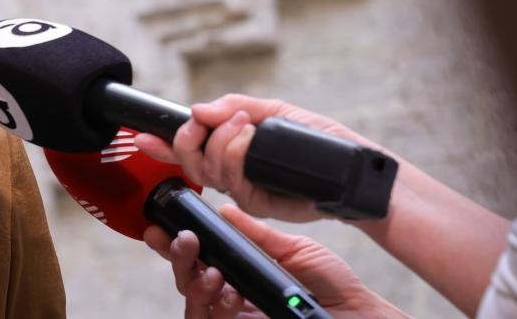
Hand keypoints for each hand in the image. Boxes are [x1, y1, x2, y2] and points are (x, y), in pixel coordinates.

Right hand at [135, 94, 374, 221]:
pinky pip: (230, 175)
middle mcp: (230, 169)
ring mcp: (240, 186)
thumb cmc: (318, 140)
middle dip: (188, 137)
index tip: (140, 134)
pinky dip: (236, 151)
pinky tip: (251, 139)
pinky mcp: (253, 201)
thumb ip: (236, 106)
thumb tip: (199, 109)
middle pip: (188, 159)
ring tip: (244, 124)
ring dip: (221, 139)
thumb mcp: (274, 110)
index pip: (188, 147)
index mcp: (230, 146)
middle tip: (204, 121)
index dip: (161, 144)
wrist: (350, 169)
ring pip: (207, 166)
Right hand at [143, 205, 409, 318]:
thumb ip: (256, 234)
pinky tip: (226, 291)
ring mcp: (234, 316)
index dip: (176, 243)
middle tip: (183, 240)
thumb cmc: (333, 287)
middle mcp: (232, 294)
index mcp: (241, 270)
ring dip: (192, 281)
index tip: (161, 225)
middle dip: (177, 257)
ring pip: (191, 301)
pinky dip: (211, 304)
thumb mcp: (294, 250)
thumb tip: (225, 211)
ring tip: (211, 270)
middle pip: (186, 277)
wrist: (358, 317)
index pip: (200, 256)